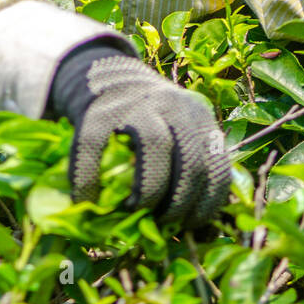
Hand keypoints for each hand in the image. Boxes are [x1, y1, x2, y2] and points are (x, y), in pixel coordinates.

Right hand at [46, 42, 230, 227]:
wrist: (107, 77)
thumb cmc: (145, 120)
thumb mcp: (176, 133)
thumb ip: (188, 166)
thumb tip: (193, 224)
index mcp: (198, 119)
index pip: (216, 169)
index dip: (206, 205)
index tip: (188, 225)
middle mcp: (174, 108)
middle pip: (191, 162)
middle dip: (178, 203)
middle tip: (161, 224)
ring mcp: (138, 105)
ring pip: (156, 149)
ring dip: (149, 192)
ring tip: (134, 211)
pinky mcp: (100, 110)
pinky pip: (97, 150)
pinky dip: (89, 181)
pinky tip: (87, 199)